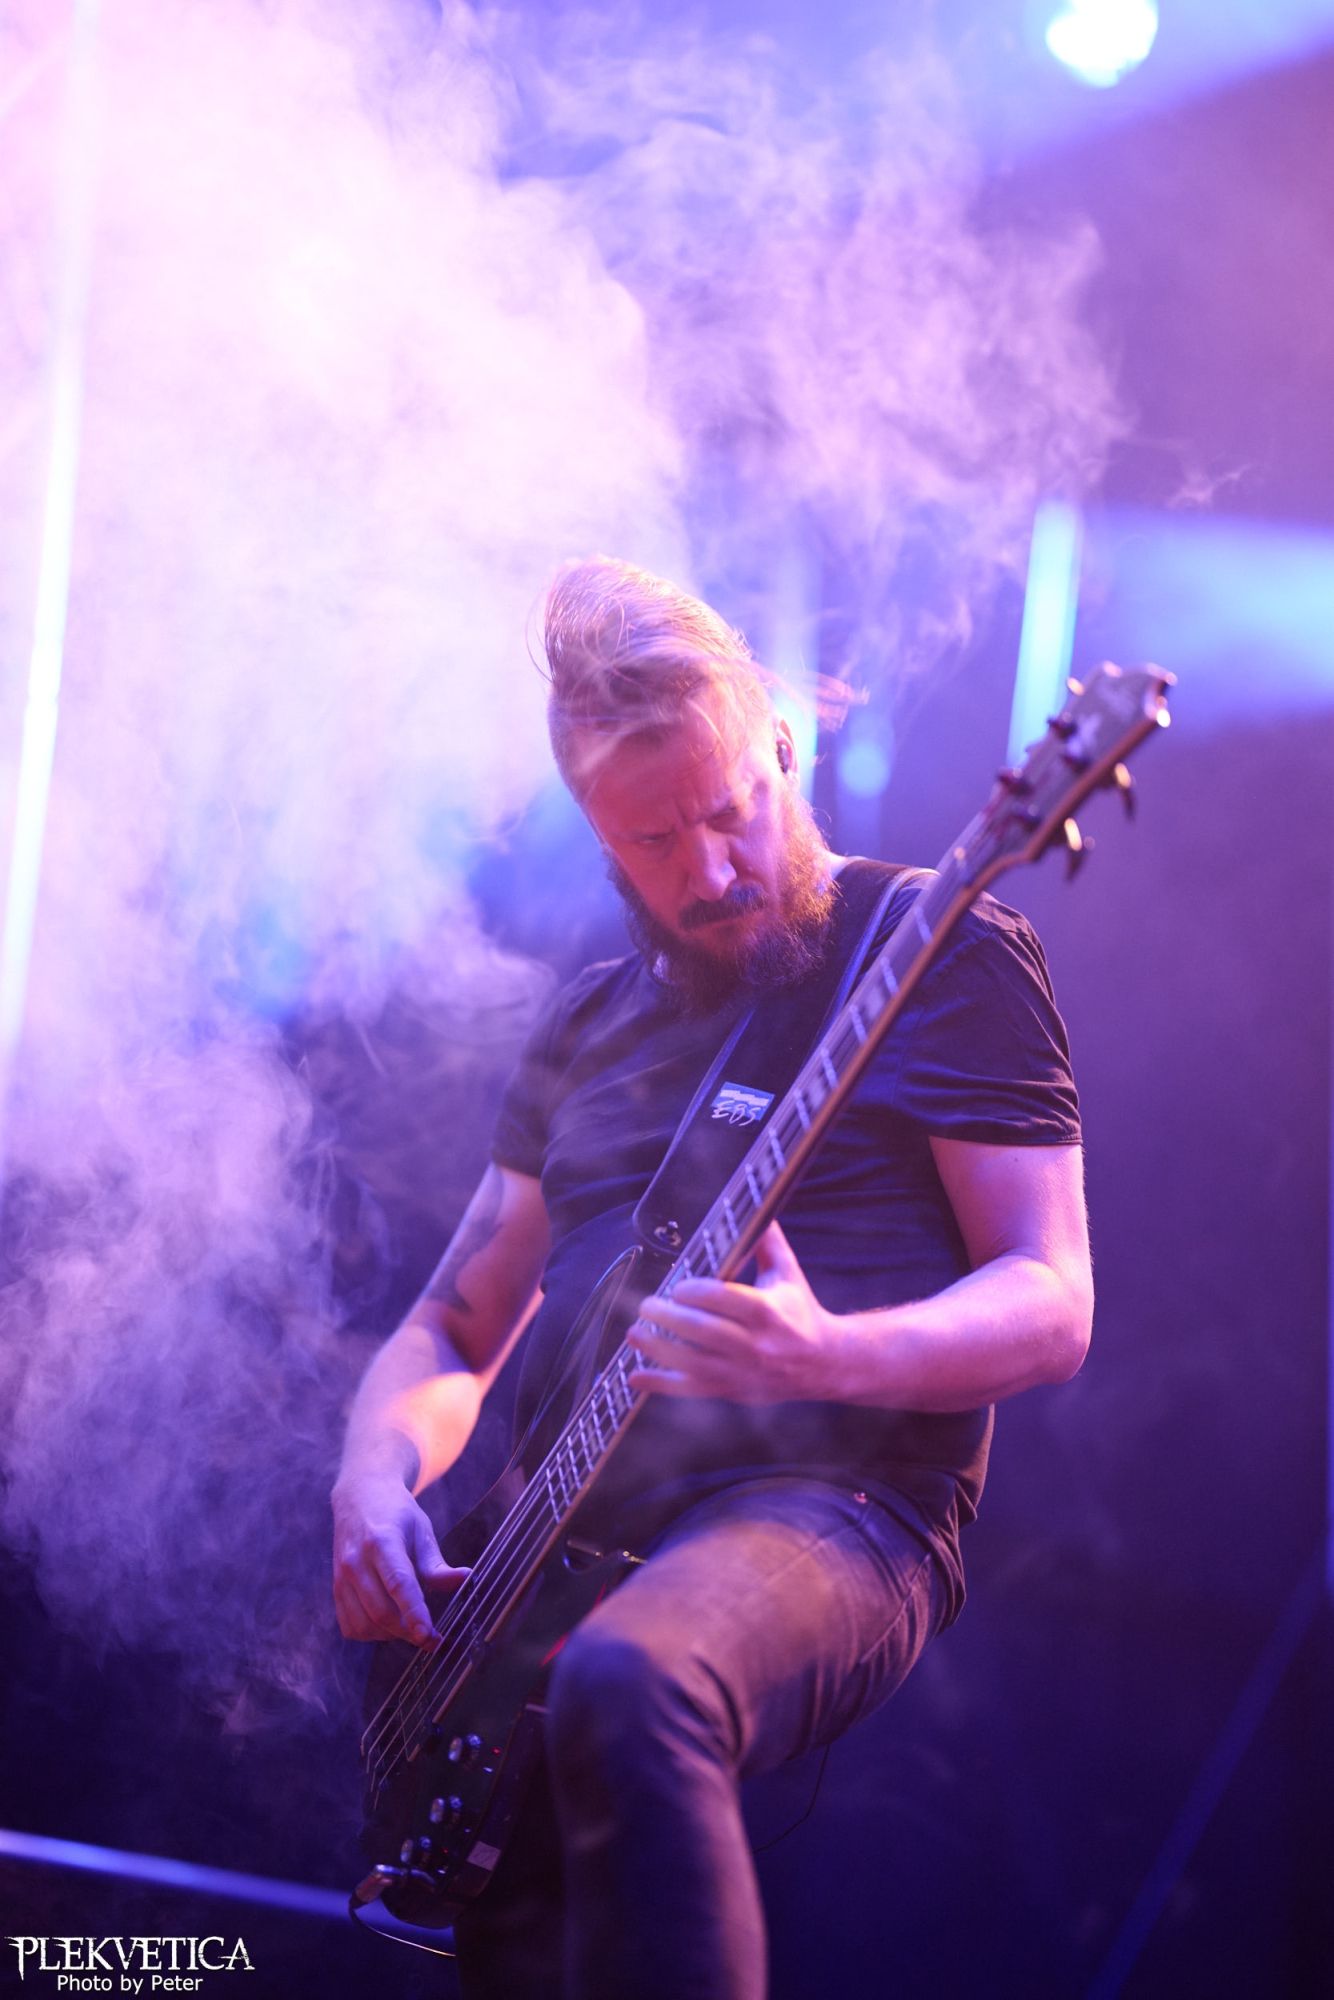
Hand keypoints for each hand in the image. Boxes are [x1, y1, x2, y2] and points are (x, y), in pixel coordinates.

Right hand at [331, 1475, 467, 1645]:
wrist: (359, 1498)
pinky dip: (371, 1634)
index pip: (399, 1583)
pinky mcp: (335, 1589)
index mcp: (381, 1541)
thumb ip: (437, 1563)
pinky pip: (351, 1626)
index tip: (429, 1636)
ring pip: (365, 1624)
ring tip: (411, 1627)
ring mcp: (341, 1577)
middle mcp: (356, 1561)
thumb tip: (466, 1580)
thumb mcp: (421, 1530)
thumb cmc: (395, 1514)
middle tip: (432, 1639)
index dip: (414, 1613)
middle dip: (408, 1631)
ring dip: (391, 1635)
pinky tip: (389, 1625)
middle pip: (381, 1610)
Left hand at [627, 1221, 841, 1404]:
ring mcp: (742, 1372)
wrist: (823, 1363)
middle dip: (671, 1319)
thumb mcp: (788, 1273)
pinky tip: (636, 1375)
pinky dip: (661, 1385)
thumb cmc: (799, 1311)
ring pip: (694, 1365)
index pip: (728, 1300)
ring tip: (634, 1332)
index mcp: (769, 1312)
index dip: (698, 1293)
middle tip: (647, 1304)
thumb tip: (753, 1203)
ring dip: (659, 1350)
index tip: (679, 1286)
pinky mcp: (732, 1390)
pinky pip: (692, 1391)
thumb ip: (767, 1241)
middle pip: (706, 1333)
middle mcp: (756, 1345)